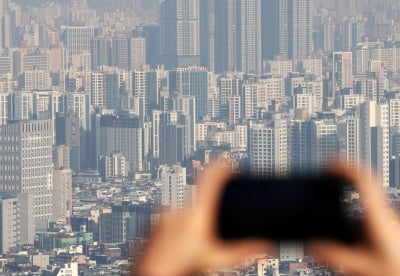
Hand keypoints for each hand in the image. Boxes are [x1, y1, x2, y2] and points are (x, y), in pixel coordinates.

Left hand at [135, 164, 272, 275]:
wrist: (154, 274)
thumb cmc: (184, 265)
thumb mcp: (219, 259)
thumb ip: (244, 250)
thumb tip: (265, 246)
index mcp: (198, 212)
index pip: (211, 177)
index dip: (221, 167)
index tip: (227, 163)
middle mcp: (179, 207)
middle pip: (198, 199)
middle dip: (205, 211)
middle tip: (206, 230)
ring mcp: (164, 214)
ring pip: (183, 211)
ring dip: (189, 222)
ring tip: (189, 242)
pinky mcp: (154, 221)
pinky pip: (169, 218)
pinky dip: (175, 227)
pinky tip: (177, 242)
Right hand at [309, 163, 399, 275]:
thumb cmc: (398, 267)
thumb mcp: (363, 265)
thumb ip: (335, 255)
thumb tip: (312, 245)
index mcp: (378, 214)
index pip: (362, 178)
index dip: (343, 166)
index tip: (328, 162)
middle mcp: (383, 213)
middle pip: (360, 188)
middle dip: (340, 183)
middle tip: (325, 179)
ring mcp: (386, 220)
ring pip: (362, 203)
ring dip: (346, 204)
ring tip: (331, 210)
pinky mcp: (386, 229)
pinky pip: (365, 216)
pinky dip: (351, 219)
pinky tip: (345, 237)